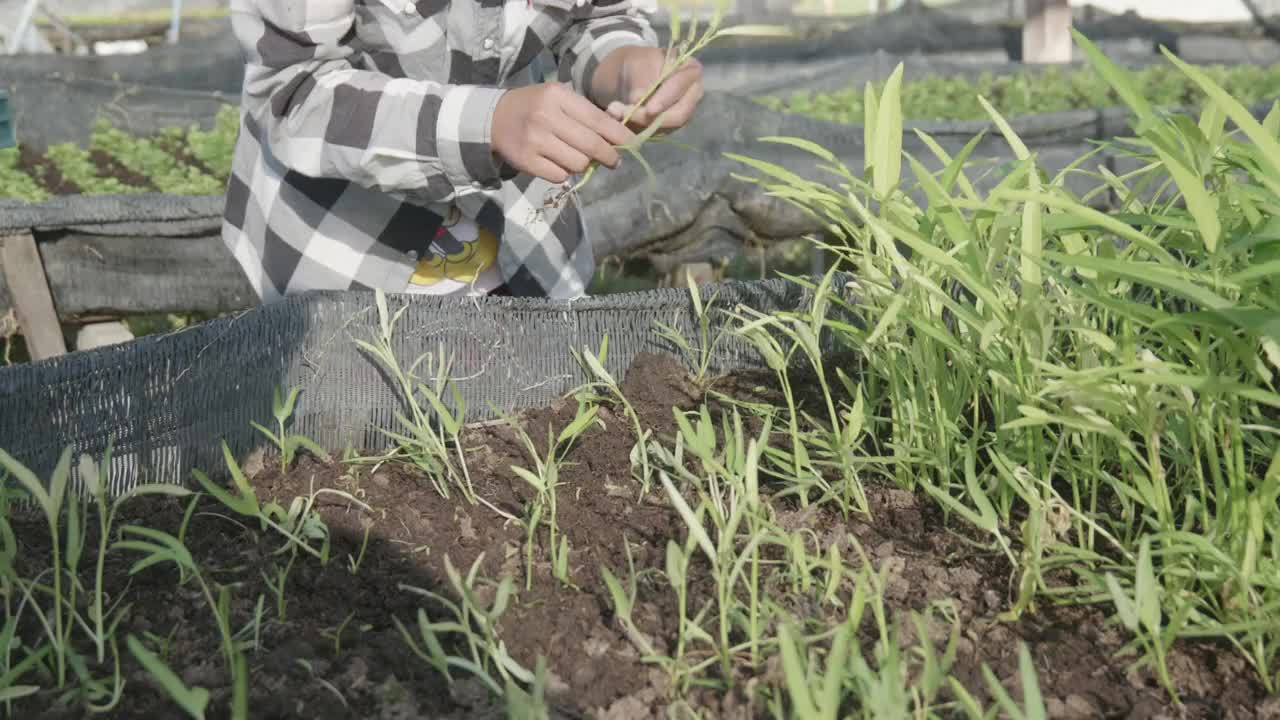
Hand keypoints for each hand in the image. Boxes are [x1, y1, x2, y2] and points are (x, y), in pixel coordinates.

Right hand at [491, 82, 637, 184]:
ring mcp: (535, 140)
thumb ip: (585, 114)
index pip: (597, 119)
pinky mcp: (526, 161)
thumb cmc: (534, 106)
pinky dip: (564, 173)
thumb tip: (618, 136)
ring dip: (583, 164)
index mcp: (558, 96)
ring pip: (577, 163)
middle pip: (591, 145)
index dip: (618, 135)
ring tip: (577, 158)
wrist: (493, 117)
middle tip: (614, 160)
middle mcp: (546, 117)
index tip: (631, 143)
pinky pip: (559, 175)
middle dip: (609, 156)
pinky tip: (558, 163)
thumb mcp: (558, 98)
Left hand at [593, 46, 703, 132]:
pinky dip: (635, 129)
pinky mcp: (668, 128)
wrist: (624, 77)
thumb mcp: (636, 62)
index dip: (665, 100)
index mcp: (690, 70)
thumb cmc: (635, 63)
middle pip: (679, 114)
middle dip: (650, 117)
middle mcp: (691, 95)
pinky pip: (654, 134)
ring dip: (638, 124)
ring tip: (614, 111)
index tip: (648, 109)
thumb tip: (638, 100)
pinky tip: (618, 119)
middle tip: (622, 112)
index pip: (681, 87)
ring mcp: (682, 113)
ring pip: (665, 128)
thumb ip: (640, 79)